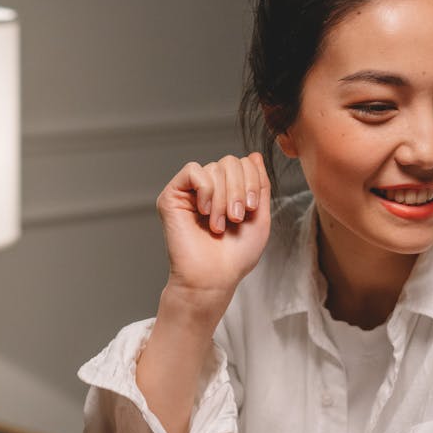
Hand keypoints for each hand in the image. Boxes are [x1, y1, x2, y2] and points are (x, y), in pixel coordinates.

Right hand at [157, 152, 270, 312]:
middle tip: (236, 218)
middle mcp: (209, 189)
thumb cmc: (235, 255)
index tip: (251, 209)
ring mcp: (190, 192)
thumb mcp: (260, 216)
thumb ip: (261, 185)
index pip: (244, 163)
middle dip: (239, 189)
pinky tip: (205, 212)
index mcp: (229, 192)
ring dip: (223, 198)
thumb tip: (255, 155)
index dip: (252, 181)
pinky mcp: (172, 196)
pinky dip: (206, 191)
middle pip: (230, 161)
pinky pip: (193, 171)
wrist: (213, 277)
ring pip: (214, 168)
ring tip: (219, 224)